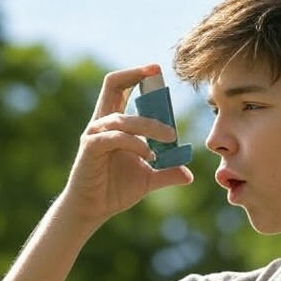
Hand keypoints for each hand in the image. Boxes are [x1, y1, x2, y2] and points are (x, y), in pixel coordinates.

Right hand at [58, 65, 192, 225]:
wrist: (92, 210)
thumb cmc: (114, 190)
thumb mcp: (147, 180)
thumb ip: (166, 172)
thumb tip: (188, 174)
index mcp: (114, 124)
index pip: (121, 87)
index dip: (137, 74)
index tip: (157, 70)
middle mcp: (102, 123)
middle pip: (113, 85)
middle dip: (135, 74)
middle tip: (157, 73)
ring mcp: (95, 134)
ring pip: (123, 117)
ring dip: (150, 125)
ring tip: (170, 139)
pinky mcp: (91, 148)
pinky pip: (116, 137)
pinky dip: (136, 144)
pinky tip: (149, 155)